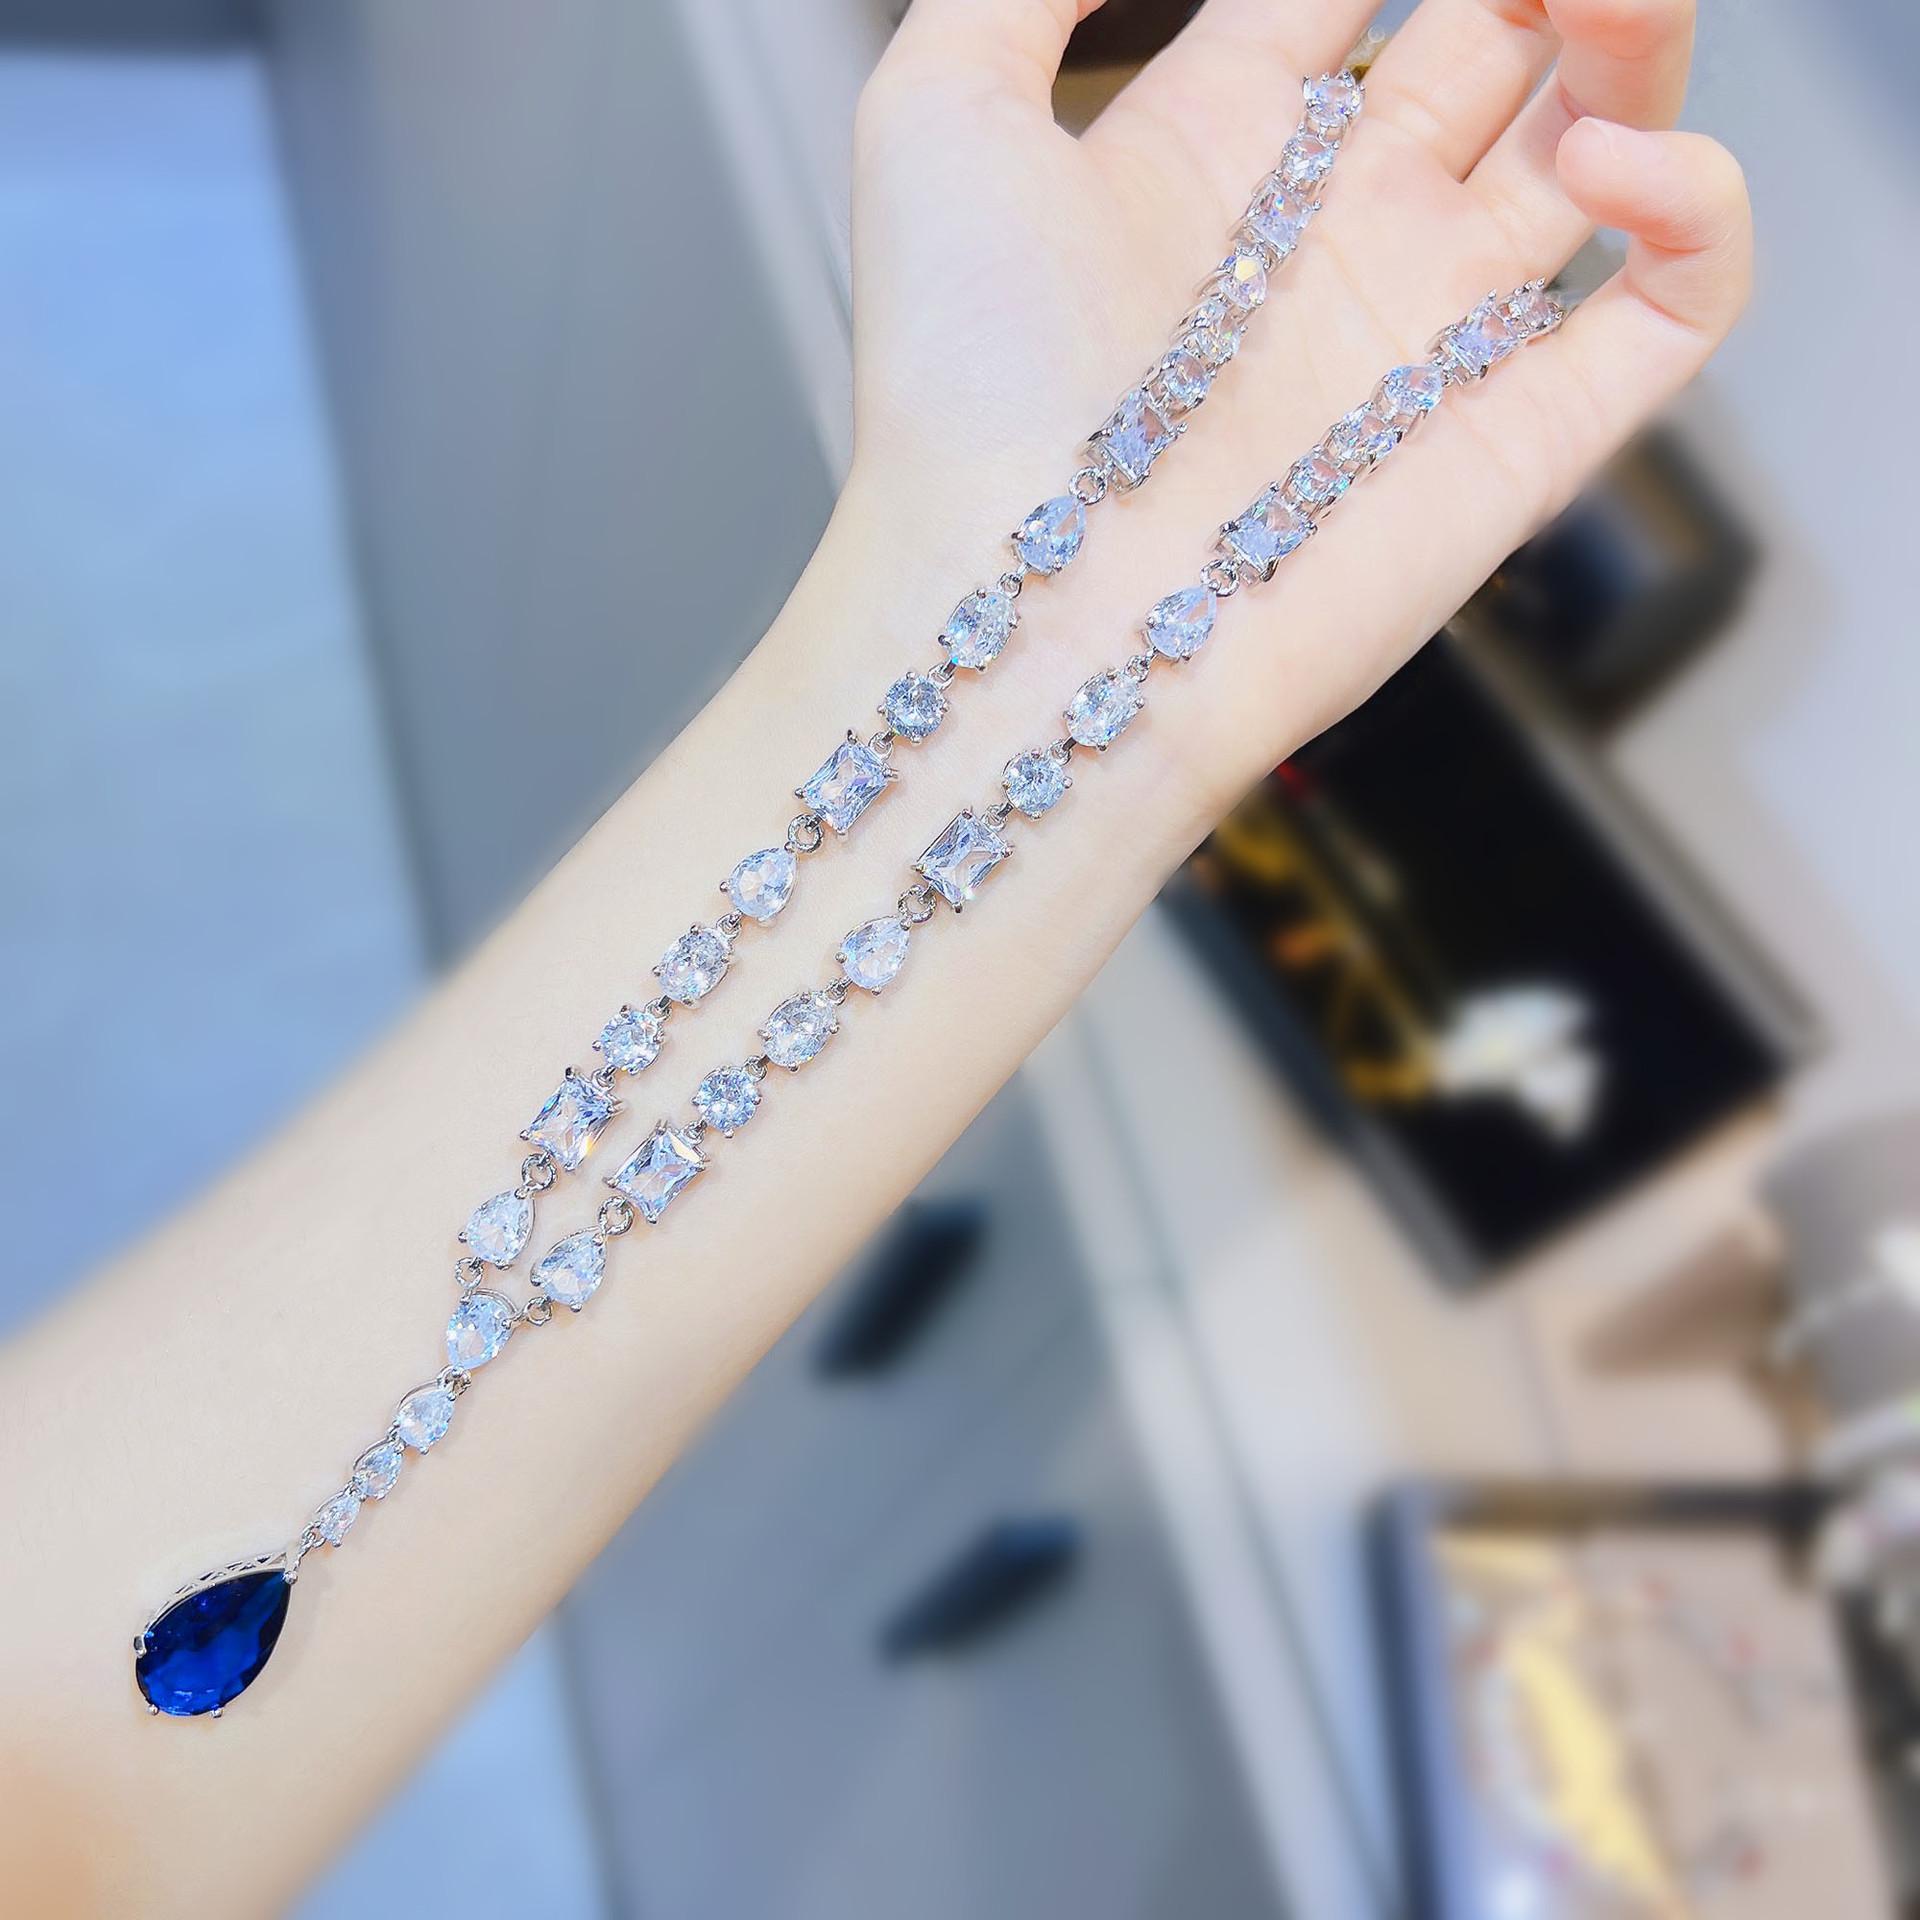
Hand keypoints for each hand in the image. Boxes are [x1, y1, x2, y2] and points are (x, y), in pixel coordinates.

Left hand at [846, 0, 1745, 801]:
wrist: (1028, 607)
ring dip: (1638, 40)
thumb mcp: (936, 114)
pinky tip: (1612, 168)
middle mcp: (1331, 233)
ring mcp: (1430, 334)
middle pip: (1493, 43)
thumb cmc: (963, 385)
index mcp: (1214, 147)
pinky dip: (1701, 214)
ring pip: (1599, 145)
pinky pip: (1674, 313)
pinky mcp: (1517, 441)